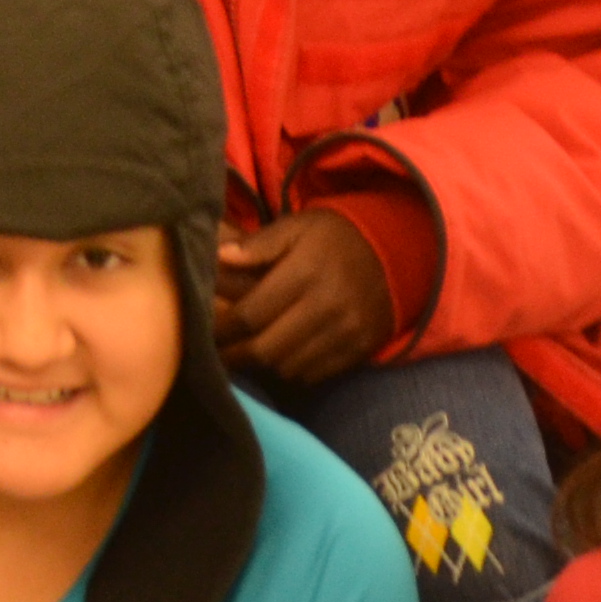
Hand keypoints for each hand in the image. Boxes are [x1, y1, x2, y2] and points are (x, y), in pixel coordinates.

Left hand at [216, 209, 396, 386]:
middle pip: (266, 348)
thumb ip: (259, 243)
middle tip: (215, 354)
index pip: (251, 314)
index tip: (202, 331)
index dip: (222, 328)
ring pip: (287, 367)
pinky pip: (313, 375)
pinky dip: (291, 371)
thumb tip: (219, 257)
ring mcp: (346, 333)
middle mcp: (327, 307)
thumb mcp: (298, 226)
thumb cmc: (336, 238)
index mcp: (306, 272)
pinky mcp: (359, 351)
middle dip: (235, 355)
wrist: (397, 254)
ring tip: (244, 355)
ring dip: (262, 364)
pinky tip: (279, 357)